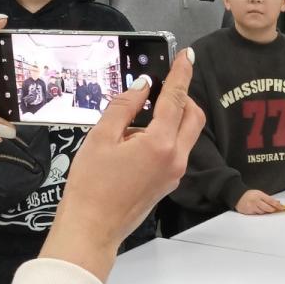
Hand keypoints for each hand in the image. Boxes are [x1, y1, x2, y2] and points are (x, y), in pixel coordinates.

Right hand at [39, 51, 204, 281]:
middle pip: (193, 116)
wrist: (92, 228)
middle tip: (162, 85)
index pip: (177, 98)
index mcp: (161, 144)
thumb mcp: (100, 138)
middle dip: (183, 96)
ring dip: (174, 117)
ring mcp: (174, 173)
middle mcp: (175, 159)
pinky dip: (166, 136)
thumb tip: (141, 86)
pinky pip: (176, 150)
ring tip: (140, 115)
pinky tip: (137, 138)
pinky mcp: (168, 182)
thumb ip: (124, 107)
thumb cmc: (91, 187)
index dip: (182, 73)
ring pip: (187, 134)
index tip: (187, 56)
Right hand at [236, 189, 283, 214]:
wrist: (237, 196)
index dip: (277, 205)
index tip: (282, 208)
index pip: (271, 201)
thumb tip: (277, 202)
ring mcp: (252, 207)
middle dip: (272, 210)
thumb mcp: (259, 193)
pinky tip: (256, 209)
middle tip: (274, 209)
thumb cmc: (249, 195)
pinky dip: (258, 213)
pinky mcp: (249, 212)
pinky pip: (257, 214)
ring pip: (263, 212)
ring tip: (261, 206)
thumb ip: (268, 198)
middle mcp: (256, 201)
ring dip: (265, 211)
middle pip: (268, 208)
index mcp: (259, 195)